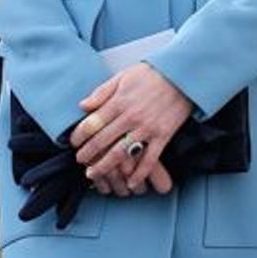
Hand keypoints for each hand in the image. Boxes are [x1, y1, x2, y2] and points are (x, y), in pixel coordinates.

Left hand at [72, 62, 192, 194]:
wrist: (182, 76)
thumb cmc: (152, 74)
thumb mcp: (123, 76)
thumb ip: (102, 92)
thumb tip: (83, 106)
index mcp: (118, 102)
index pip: (92, 123)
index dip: (79, 135)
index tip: (74, 142)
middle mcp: (130, 117)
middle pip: (102, 141)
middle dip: (87, 154)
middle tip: (80, 161)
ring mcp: (146, 129)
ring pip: (121, 153)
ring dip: (105, 166)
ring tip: (94, 174)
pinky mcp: (162, 136)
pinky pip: (149, 159)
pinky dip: (139, 174)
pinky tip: (130, 183)